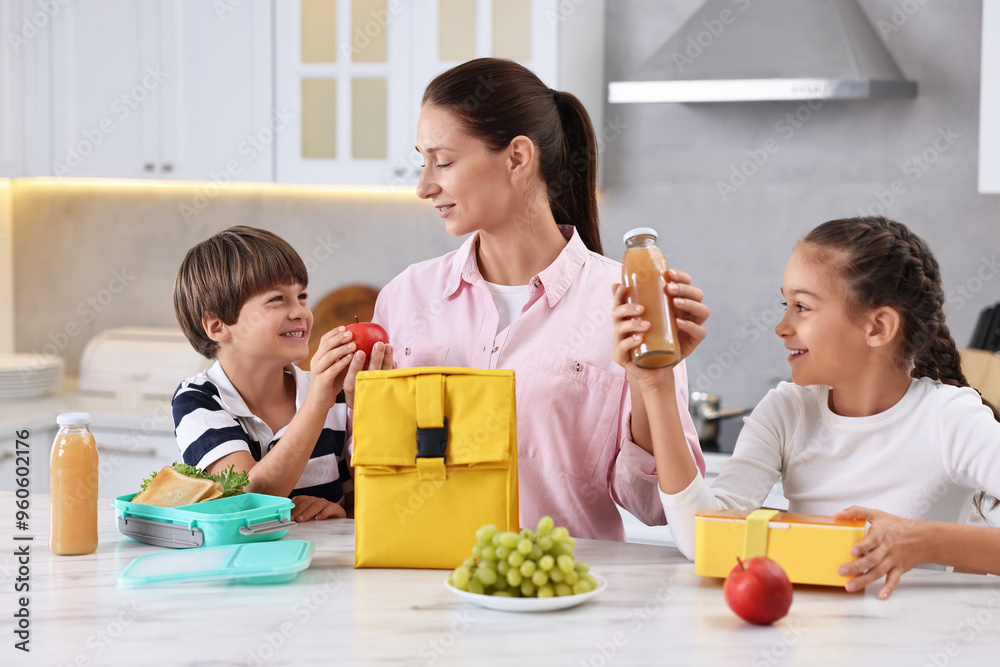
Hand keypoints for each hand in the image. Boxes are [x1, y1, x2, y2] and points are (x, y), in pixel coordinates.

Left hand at [291, 495, 346, 520]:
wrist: (338, 524)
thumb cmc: (321, 522)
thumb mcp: (308, 520)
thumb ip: (299, 518)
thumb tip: (287, 520)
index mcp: (310, 502)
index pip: (300, 499)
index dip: (293, 506)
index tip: (288, 515)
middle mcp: (318, 501)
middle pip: (307, 501)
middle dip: (298, 510)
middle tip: (293, 519)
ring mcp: (327, 504)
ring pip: (318, 504)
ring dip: (308, 512)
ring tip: (302, 519)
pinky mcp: (337, 509)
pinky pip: (331, 508)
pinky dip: (325, 512)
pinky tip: (319, 518)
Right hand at [306, 327, 356, 408]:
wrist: (319, 401)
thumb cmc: (332, 383)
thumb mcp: (338, 367)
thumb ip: (345, 357)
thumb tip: (362, 346)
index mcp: (319, 356)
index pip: (325, 340)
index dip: (334, 332)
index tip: (345, 327)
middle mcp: (316, 361)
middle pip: (326, 345)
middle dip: (339, 338)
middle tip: (351, 333)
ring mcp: (318, 370)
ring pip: (329, 356)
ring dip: (342, 349)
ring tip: (354, 345)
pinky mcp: (322, 380)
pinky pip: (332, 369)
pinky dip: (342, 362)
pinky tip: (351, 358)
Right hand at [343, 341, 393, 408]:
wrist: (368, 408)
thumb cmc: (355, 388)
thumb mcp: (348, 382)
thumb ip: (349, 369)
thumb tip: (354, 349)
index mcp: (351, 390)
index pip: (352, 379)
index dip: (356, 366)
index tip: (359, 353)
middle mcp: (365, 392)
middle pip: (371, 376)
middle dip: (376, 360)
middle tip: (378, 345)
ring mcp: (378, 392)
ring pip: (385, 375)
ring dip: (387, 360)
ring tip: (388, 346)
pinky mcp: (389, 391)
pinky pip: (393, 379)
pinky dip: (394, 369)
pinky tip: (394, 360)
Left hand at [611, 269, 708, 387]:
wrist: (647, 364)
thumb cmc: (643, 336)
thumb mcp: (633, 318)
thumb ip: (626, 302)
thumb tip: (615, 285)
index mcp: (677, 301)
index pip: (686, 283)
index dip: (681, 276)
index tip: (668, 273)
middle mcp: (688, 312)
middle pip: (697, 294)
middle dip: (685, 288)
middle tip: (669, 288)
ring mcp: (693, 326)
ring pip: (702, 310)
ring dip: (689, 303)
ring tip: (674, 302)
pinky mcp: (692, 342)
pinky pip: (699, 332)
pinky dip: (690, 326)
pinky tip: (678, 323)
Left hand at [835, 506, 928, 598]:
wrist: (924, 538)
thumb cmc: (898, 526)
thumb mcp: (877, 514)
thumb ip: (856, 512)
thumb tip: (838, 513)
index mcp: (881, 534)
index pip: (872, 540)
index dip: (862, 546)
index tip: (852, 551)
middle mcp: (887, 548)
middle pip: (872, 559)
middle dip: (856, 567)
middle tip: (842, 572)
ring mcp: (893, 560)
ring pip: (878, 571)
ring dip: (864, 580)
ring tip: (850, 586)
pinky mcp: (899, 569)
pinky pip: (894, 580)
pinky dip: (888, 588)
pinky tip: (881, 595)